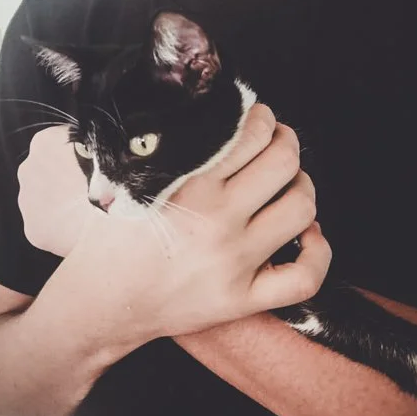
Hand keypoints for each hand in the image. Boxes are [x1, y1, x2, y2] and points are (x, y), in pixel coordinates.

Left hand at [17, 125, 103, 256]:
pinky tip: (79, 228)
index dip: (78, 153)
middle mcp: (28, 168)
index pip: (58, 142)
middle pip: (47, 170)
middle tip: (91, 188)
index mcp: (45, 142)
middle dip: (65, 178)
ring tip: (86, 210)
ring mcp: (27, 201)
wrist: (110, 221)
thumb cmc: (113, 178)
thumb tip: (93, 149)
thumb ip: (90, 143)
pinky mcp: (33, 229)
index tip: (93, 164)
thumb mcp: (105, 144)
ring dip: (61, 202)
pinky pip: (47, 225)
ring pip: (43, 198)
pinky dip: (60, 227)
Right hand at [59, 103, 331, 343]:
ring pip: (301, 209)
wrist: (98, 304)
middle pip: (284, 163)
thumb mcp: (125, 181)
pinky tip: (308, 235)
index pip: (249, 134)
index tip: (259, 117)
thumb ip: (163, 148)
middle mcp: (216, 222)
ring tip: (289, 183)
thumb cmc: (108, 239)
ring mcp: (234, 264)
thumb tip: (197, 111)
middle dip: (286, 143)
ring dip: (302, 187)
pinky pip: (305, 277)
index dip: (263, 118)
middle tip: (278, 142)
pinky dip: (318, 251)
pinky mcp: (242, 300)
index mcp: (187, 186)